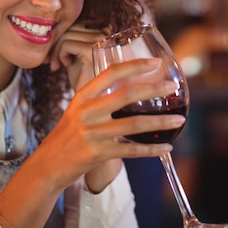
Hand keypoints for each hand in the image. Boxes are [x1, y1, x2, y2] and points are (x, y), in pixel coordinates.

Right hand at [33, 58, 184, 191]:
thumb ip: (96, 95)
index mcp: (83, 96)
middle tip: (172, 87)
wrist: (48, 165)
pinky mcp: (98, 154)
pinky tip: (166, 148)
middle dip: (153, 89)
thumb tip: (121, 80)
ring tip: (179, 119)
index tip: (155, 63)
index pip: (111, 73)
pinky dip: (150, 150)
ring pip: (134, 124)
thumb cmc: (66, 135)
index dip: (135, 65)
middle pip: (126, 94)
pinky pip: (131, 151)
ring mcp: (92, 134)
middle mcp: (87, 112)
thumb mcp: (76, 109)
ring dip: (160, 122)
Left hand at [47, 23, 109, 90]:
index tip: (55, 53)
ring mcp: (101, 42)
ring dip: (57, 50)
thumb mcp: (76, 53)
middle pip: (72, 27)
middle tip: (52, 61)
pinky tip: (66, 65)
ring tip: (58, 65)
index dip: (63, 36)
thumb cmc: (83, 78)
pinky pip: (67, 44)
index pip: (77, 23)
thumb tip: (53, 27)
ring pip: (68, 35)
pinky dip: (60, 54)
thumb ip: (71, 38)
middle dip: (57, 43)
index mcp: (105, 32)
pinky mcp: (92, 51)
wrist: (90, 101)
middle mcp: (106, 35)